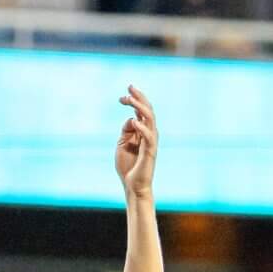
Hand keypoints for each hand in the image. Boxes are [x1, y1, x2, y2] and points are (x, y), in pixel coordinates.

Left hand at [115, 85, 155, 200]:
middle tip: (129, 87)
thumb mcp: (123, 144)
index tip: (121, 97)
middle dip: (139, 97)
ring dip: (140, 108)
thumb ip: (126, 131)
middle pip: (147, 111)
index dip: (133, 101)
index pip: (140, 111)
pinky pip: (149, 137)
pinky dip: (142, 128)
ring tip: (130, 100)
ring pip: (150, 120)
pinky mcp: (150, 152)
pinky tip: (134, 121)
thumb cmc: (128, 165)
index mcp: (143, 131)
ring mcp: (151, 141)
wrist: (133, 185)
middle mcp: (150, 133)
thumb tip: (130, 119)